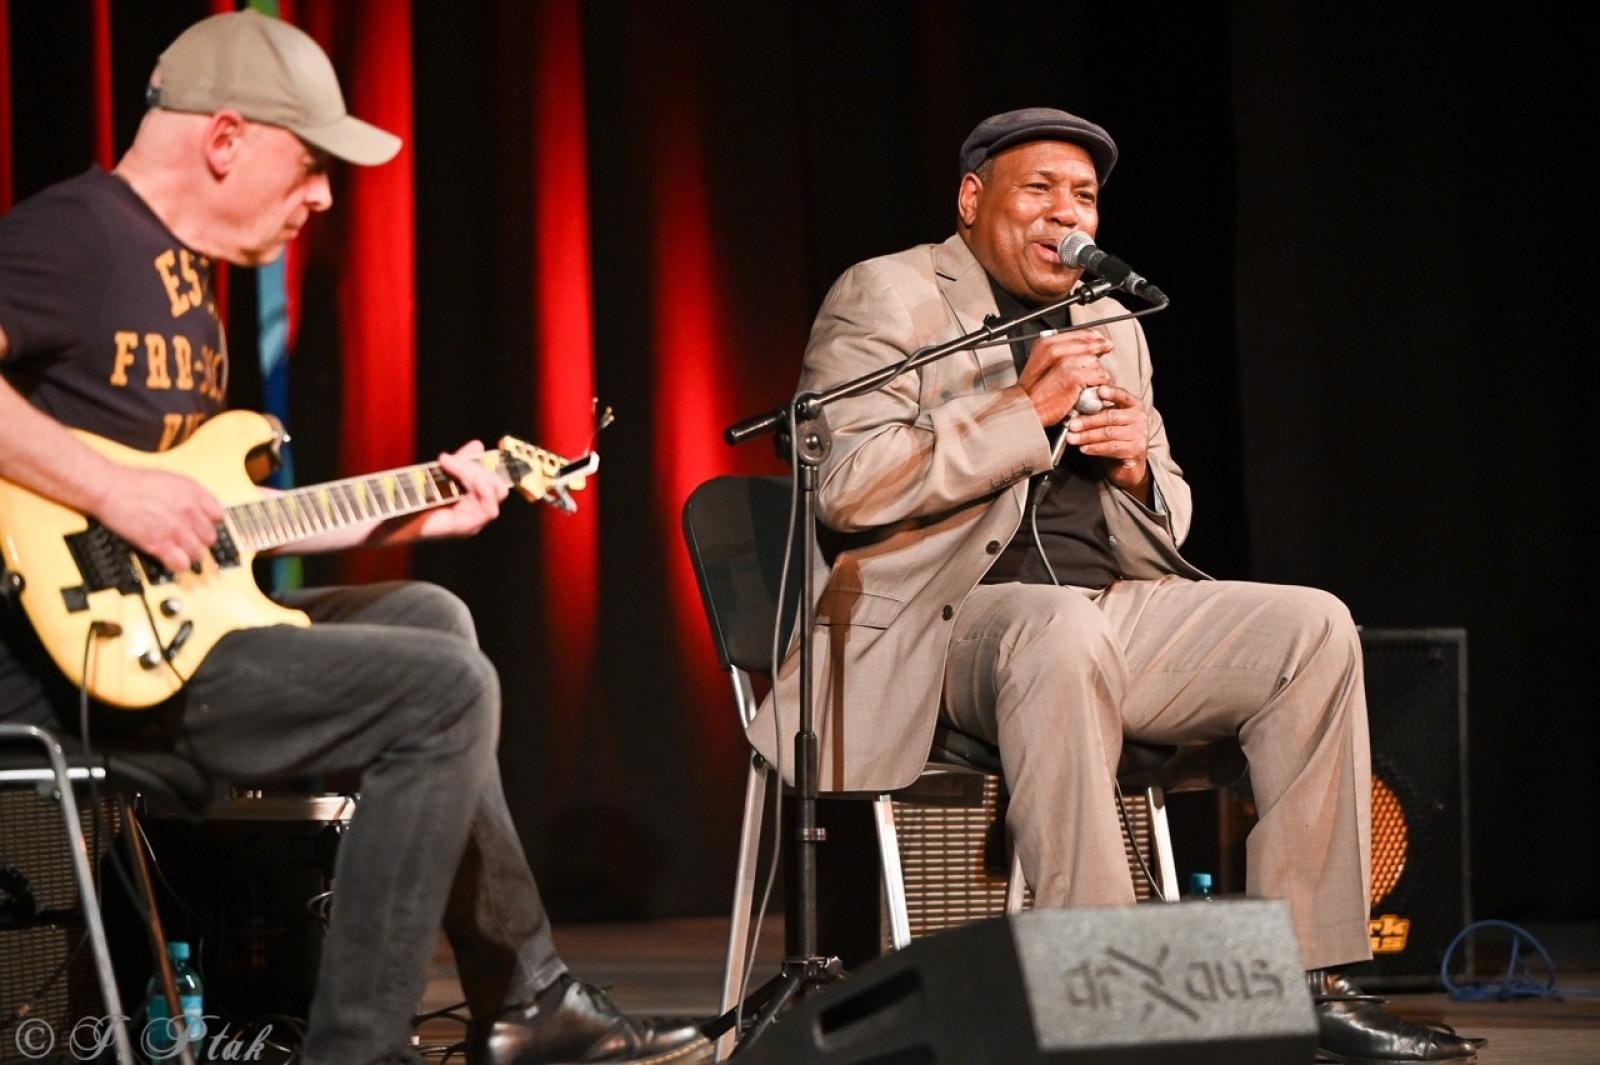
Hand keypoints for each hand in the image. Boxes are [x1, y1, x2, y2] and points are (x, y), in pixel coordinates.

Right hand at [96, 467, 223, 573]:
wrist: (109, 488)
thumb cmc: (133, 483)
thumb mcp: (172, 480)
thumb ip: (190, 495)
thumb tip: (200, 508)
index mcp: (193, 493)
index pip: (219, 516)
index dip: (210, 523)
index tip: (203, 527)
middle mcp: (188, 511)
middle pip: (210, 537)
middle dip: (200, 540)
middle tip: (189, 540)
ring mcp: (175, 528)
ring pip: (198, 553)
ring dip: (189, 554)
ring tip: (179, 551)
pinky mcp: (159, 543)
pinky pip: (181, 563)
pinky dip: (178, 565)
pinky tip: (172, 560)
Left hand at [400, 441, 507, 540]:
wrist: (393, 514)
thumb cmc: (414, 497)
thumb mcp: (443, 473)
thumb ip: (462, 462)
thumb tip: (479, 445)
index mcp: (473, 502)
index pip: (495, 482)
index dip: (483, 466)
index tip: (457, 455)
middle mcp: (477, 513)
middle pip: (498, 486)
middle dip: (477, 467)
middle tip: (446, 460)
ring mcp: (473, 522)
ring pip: (495, 492)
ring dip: (474, 473)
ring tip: (447, 465)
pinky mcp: (466, 527)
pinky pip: (488, 508)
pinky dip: (477, 487)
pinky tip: (458, 477)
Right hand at [1016, 329, 1113, 425]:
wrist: (1025, 409)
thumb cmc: (1032, 392)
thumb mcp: (1040, 364)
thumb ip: (1058, 354)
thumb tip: (1079, 349)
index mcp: (1046, 344)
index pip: (1079, 333)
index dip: (1093, 336)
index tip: (1100, 340)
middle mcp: (1055, 350)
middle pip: (1089, 345)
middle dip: (1100, 349)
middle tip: (1106, 350)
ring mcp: (1066, 363)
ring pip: (1095, 362)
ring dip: (1097, 372)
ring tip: (1090, 381)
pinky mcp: (1075, 377)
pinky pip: (1099, 376)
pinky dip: (1099, 383)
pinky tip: (1093, 388)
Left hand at [1064, 384, 1149, 494]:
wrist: (1129, 463)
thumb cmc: (1115, 438)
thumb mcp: (1108, 421)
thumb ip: (1098, 412)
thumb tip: (1075, 409)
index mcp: (1133, 405)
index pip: (1123, 395)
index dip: (1112, 393)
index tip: (1100, 390)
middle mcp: (1140, 418)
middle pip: (1111, 416)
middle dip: (1088, 421)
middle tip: (1072, 424)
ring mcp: (1140, 434)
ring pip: (1109, 433)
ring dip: (1087, 436)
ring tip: (1072, 438)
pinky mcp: (1136, 450)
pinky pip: (1112, 448)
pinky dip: (1095, 448)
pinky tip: (1084, 448)